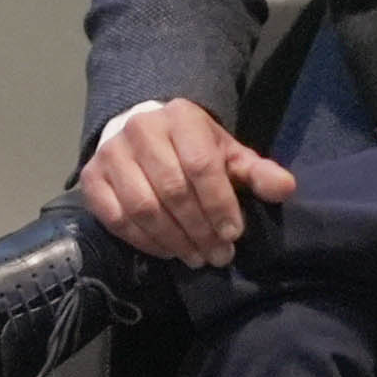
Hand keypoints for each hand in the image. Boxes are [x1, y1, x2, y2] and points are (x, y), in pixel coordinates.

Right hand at [76, 97, 297, 270]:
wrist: (143, 134)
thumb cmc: (192, 148)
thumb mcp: (228, 154)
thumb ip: (257, 172)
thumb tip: (285, 189)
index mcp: (180, 118)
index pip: (200, 165)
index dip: (219, 203)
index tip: (234, 234)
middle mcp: (140, 130)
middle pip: (171, 189)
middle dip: (199, 229)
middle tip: (218, 256)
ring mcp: (110, 154)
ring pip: (142, 207)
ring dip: (173, 240)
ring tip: (196, 258)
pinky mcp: (92, 178)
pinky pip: (116, 218)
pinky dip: (144, 241)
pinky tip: (168, 252)